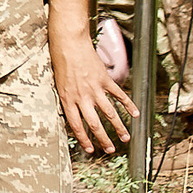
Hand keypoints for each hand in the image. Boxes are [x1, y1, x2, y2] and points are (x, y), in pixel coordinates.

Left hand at [52, 29, 134, 153]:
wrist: (68, 42)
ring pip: (109, 113)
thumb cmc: (59, 60)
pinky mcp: (104, 80)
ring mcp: (94, 88)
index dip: (84, 139)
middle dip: (103, 139)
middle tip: (111, 150)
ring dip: (119, 127)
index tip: (90, 150)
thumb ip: (66, 97)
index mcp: (67, 98)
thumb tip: (71, 112)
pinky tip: (135, 114)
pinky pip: (119, 95)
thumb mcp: (57, 82)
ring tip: (126, 138)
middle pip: (94, 123)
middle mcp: (82, 96)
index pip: (76, 125)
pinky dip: (128, 105)